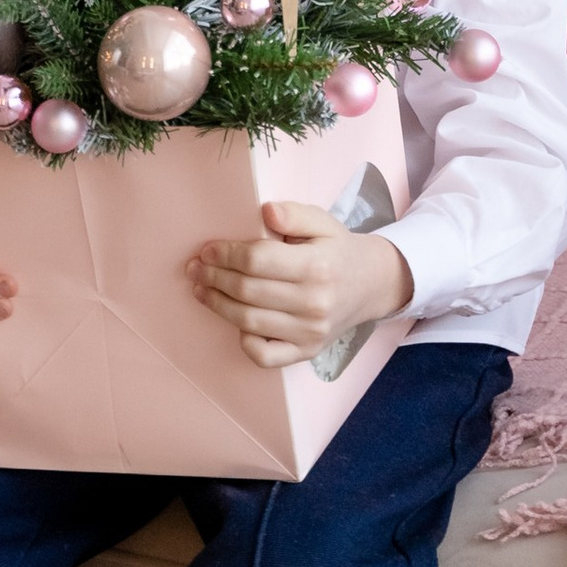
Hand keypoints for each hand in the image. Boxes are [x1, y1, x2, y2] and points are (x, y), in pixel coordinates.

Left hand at [188, 202, 413, 369]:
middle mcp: (314, 302)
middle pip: (247, 292)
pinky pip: (264, 356)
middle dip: (213, 278)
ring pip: (249, 322)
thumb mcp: (322, 222)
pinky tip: (234, 321)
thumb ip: (293, 214)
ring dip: (217, 305)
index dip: (225, 255)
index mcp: (317, 266)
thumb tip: (266, 211)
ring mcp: (310, 332)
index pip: (257, 261)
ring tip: (201, 290)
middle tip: (195, 268)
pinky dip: (244, 341)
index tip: (208, 249)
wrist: (370, 285)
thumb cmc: (337, 250)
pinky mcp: (306, 351)